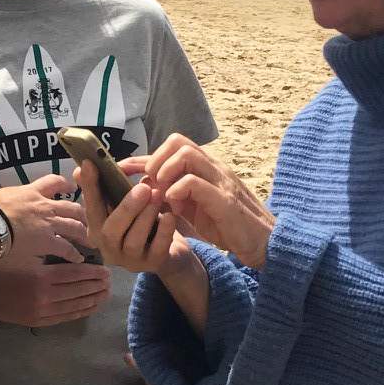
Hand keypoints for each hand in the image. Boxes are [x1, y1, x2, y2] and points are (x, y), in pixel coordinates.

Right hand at [0, 175, 88, 267]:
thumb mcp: (1, 195)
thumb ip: (9, 198)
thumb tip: (3, 200)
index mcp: (32, 192)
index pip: (53, 182)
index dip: (65, 184)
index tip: (71, 187)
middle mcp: (45, 206)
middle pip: (72, 206)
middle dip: (82, 214)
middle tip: (87, 220)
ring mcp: (49, 223)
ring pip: (75, 226)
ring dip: (84, 234)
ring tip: (90, 241)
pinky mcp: (48, 241)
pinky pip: (66, 247)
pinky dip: (74, 253)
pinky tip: (78, 258)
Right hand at [0, 261, 112, 326]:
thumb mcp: (24, 256)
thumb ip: (48, 257)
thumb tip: (76, 256)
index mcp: (42, 277)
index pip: (77, 274)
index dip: (93, 273)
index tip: (106, 270)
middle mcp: (45, 297)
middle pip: (79, 290)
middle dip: (97, 286)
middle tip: (110, 281)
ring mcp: (41, 311)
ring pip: (75, 306)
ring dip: (92, 299)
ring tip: (105, 294)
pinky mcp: (37, 321)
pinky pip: (64, 317)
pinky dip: (80, 312)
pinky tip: (90, 307)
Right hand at [78, 160, 183, 276]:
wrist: (170, 251)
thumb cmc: (144, 223)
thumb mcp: (127, 203)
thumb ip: (109, 186)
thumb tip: (85, 166)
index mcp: (98, 229)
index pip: (90, 208)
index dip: (89, 188)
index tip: (90, 164)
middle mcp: (109, 248)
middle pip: (110, 231)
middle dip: (126, 207)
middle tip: (143, 188)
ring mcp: (130, 260)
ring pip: (133, 241)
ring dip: (146, 216)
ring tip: (158, 195)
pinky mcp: (152, 264)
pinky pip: (157, 249)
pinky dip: (164, 231)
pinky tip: (170, 216)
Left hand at [140, 135, 276, 269]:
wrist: (263, 243)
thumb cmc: (228, 225)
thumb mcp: (194, 207)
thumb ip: (174, 195)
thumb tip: (146, 189)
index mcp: (205, 168)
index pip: (172, 147)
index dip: (142, 157)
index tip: (120, 169)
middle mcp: (213, 168)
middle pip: (178, 141)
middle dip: (155, 160)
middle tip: (149, 184)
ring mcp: (221, 181)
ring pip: (187, 155)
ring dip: (166, 172)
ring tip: (161, 194)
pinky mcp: (225, 200)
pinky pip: (195, 183)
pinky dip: (178, 192)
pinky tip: (174, 207)